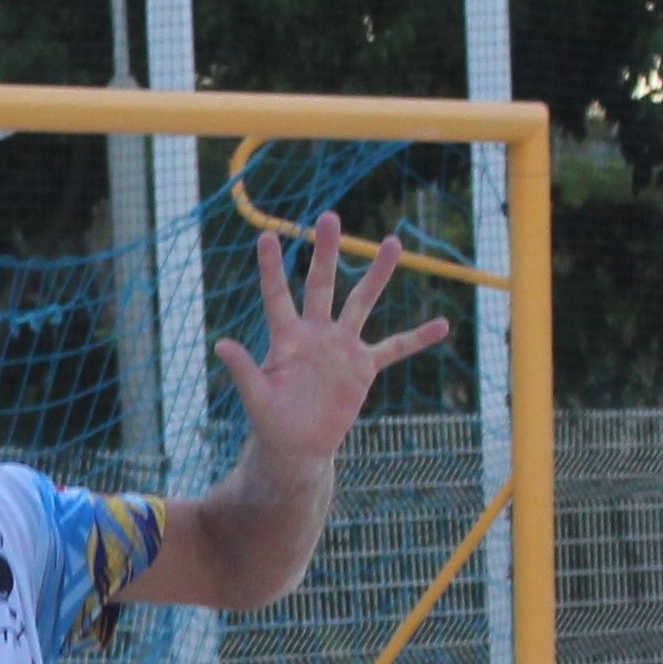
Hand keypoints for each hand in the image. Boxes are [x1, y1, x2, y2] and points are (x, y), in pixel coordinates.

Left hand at [210, 213, 449, 468]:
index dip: (272, 268)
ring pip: (362, 302)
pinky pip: (395, 347)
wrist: (297, 447)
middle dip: (326, 252)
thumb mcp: (256, 398)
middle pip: (322, 284)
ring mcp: (342, 347)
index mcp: (287, 338)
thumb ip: (242, 370)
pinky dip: (417, 338)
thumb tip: (220, 345)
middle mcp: (316, 333)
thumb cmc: (271, 423)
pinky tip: (442, 325)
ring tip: (393, 242)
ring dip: (378, 274)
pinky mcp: (363, 367)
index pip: (278, 295)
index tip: (267, 236)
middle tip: (329, 216)